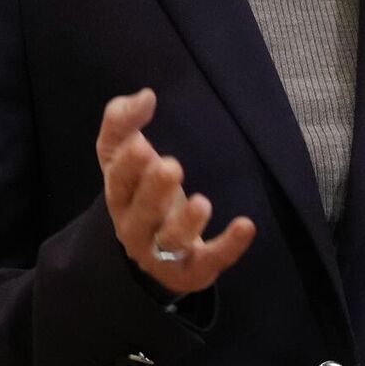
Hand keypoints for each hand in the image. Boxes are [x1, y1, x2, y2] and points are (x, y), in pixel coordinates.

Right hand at [96, 89, 255, 294]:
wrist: (154, 254)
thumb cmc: (140, 192)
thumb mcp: (125, 156)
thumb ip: (124, 121)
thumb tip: (145, 96)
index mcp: (120, 196)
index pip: (118, 181)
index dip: (127, 167)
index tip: (140, 145)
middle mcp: (135, 227)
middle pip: (140, 212)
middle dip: (153, 192)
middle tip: (171, 167)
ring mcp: (162, 253)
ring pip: (169, 241)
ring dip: (185, 224)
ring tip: (202, 203)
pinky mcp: (192, 270)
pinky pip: (208, 261)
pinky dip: (228, 246)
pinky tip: (247, 226)